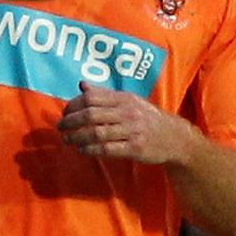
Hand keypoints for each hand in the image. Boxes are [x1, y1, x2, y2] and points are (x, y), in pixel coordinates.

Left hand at [60, 83, 190, 164]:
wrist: (175, 138)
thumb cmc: (148, 119)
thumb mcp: (129, 101)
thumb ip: (104, 94)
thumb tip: (82, 85)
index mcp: (124, 99)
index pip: (91, 98)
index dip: (73, 105)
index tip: (64, 113)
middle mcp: (127, 113)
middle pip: (91, 115)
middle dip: (71, 122)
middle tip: (60, 127)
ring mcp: (132, 131)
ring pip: (97, 133)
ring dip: (77, 137)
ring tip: (68, 140)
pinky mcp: (135, 148)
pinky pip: (107, 149)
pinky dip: (91, 149)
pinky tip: (83, 150)